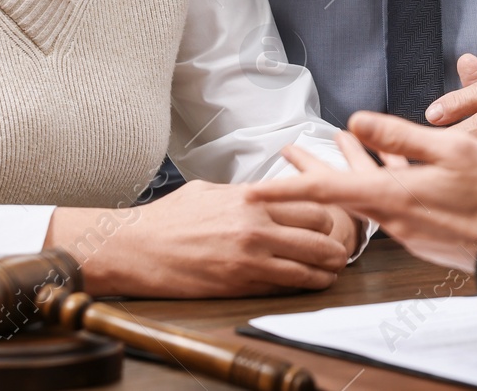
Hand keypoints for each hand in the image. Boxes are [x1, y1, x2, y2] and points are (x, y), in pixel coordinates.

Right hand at [45, 180, 352, 296]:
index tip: (333, 218)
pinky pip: (287, 284)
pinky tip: (312, 283)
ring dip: (328, 266)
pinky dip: (305, 284)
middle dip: (335, 239)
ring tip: (334, 268)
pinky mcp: (240, 282)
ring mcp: (250, 255)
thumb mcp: (210, 191)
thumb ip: (245, 193)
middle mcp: (256, 223)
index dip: (328, 212)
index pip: (311, 200)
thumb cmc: (169, 218)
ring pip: (312, 261)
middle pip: (321, 230)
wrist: (134, 248)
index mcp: (250, 196)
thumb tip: (267, 193)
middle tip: (341, 246)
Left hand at [248, 112, 476, 273]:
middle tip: (286, 153)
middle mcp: (394, 220)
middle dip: (312, 173)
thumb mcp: (451, 148)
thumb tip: (357, 122)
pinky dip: (385, 182)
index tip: (253, 192)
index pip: (326, 195)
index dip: (286, 190)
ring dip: (350, 173)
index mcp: (393, 198)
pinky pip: (394, 204)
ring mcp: (409, 231)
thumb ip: (401, 135)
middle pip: (341, 194)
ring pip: (368, 197)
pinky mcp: (425, 235)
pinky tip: (394, 163)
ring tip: (338, 145)